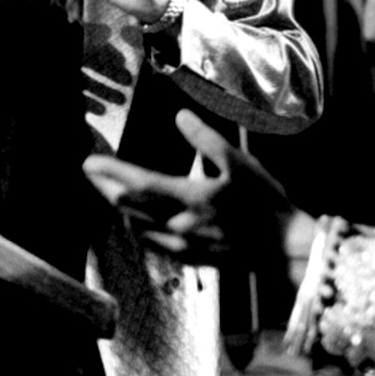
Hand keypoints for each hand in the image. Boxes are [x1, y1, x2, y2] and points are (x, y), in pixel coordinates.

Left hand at [83, 108, 306, 268]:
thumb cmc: (266, 202)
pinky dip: (137, 228)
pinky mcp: (189, 260)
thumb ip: (206, 139)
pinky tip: (135, 221)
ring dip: (119, 209)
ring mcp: (182, 247)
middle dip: (105, 188)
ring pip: (136, 227)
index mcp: (191, 197)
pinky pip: (152, 244)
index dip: (111, 172)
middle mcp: (179, 225)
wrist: (285, 249)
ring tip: (107, 192)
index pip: (139, 183)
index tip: (89, 161)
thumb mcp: (240, 163)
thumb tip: (180, 115)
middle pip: (128, 208)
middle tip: (89, 173)